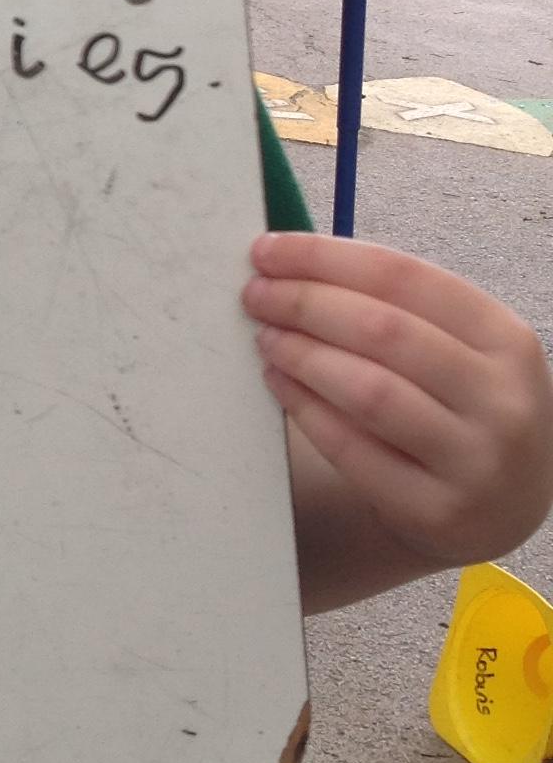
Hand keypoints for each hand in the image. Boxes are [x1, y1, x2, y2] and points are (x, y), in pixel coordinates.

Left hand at [245, 234, 552, 571]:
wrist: (503, 506)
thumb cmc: (461, 406)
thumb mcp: (461, 350)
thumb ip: (395, 307)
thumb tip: (293, 262)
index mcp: (507, 339)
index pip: (404, 277)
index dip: (326, 258)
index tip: (268, 250)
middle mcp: (502, 399)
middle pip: (383, 330)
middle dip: (305, 303)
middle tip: (255, 294)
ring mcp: (474, 461)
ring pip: (368, 390)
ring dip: (302, 355)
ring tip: (265, 337)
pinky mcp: (436, 512)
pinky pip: (353, 450)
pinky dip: (306, 408)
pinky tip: (279, 382)